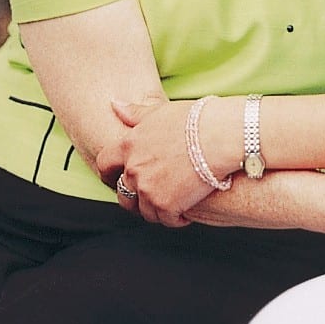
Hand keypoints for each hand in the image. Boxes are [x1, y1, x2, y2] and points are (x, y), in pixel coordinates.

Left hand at [96, 97, 214, 225]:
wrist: (219, 137)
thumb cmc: (195, 119)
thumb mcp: (161, 111)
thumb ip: (136, 113)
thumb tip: (114, 104)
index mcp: (129, 144)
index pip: (105, 163)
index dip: (109, 173)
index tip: (115, 178)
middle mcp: (133, 169)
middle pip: (123, 193)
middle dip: (135, 195)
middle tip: (153, 192)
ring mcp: (148, 190)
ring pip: (144, 210)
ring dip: (156, 207)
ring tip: (174, 200)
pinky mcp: (165, 206)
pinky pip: (165, 220)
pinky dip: (176, 217)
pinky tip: (187, 209)